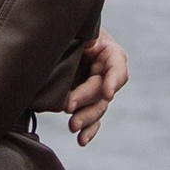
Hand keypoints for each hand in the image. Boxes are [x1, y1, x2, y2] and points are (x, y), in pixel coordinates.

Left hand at [66, 28, 128, 146]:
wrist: (51, 35)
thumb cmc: (62, 28)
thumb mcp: (73, 30)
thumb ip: (80, 37)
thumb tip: (85, 44)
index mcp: (107, 52)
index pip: (117, 67)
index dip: (114, 80)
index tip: (108, 92)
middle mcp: (105, 72)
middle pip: (102, 90)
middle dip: (86, 100)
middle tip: (69, 107)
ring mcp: (97, 88)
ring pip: (98, 107)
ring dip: (87, 119)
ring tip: (73, 126)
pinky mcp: (87, 102)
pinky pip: (92, 118)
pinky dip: (88, 130)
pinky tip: (81, 140)